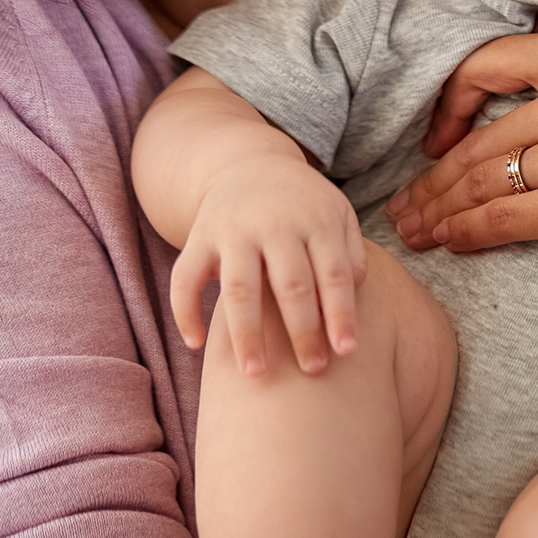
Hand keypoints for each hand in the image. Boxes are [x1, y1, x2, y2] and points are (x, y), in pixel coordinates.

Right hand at [170, 153, 367, 377]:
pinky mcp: (199, 236)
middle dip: (302, 331)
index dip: (341, 314)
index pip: (333, 273)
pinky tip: (196, 344)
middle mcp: (276, 224)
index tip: (346, 351)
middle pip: (291, 284)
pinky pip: (184, 278)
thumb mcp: (338, 214)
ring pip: (240, 288)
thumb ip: (352, 254)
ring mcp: (234, 230)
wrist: (250, 163)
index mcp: (316, 220)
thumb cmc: (303, 205)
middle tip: (312, 370)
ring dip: (247, 334)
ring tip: (255, 374)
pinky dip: (185, 312)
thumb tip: (351, 302)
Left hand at [382, 26, 537, 266]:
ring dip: (441, 209)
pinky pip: (507, 220)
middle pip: (477, 136)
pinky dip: (470, 234)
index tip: (439, 136)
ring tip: (416, 230)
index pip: (484, 63)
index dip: (448, 103)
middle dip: (432, 176)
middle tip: (406, 201)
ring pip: (484, 180)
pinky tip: (452, 244)